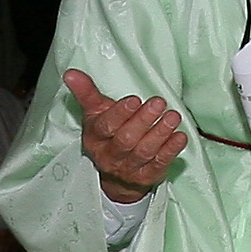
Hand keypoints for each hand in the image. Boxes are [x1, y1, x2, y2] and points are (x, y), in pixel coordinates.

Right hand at [70, 70, 187, 201]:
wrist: (115, 176)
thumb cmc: (107, 135)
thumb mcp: (96, 114)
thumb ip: (86, 93)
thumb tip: (70, 74)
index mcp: (95, 138)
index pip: (105, 126)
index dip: (120, 114)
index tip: (134, 100)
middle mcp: (109, 156)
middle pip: (126, 139)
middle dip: (143, 121)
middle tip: (159, 103)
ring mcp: (128, 169)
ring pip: (144, 152)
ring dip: (160, 133)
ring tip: (173, 117)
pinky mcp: (146, 177)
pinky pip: (159, 164)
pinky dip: (170, 150)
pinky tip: (180, 137)